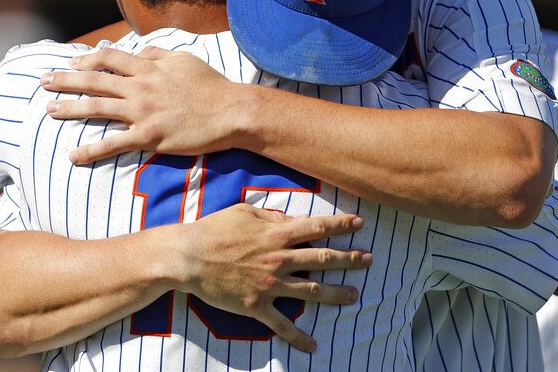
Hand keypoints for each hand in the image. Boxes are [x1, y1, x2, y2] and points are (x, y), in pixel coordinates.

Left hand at [40, 47, 250, 163]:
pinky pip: (113, 144)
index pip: (109, 58)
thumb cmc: (212, 86)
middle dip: (66, 80)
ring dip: (70, 108)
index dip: (86, 58)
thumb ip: (159, 55)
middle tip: (44, 81)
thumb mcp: (185, 60)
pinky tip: (73, 155)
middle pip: (94, 80)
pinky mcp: (149, 137)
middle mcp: (140, 87)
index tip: (71, 62)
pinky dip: (90, 150)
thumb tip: (139, 51)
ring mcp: (143, 112)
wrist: (231, 112)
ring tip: (50, 110)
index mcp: (149, 67)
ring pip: (97, 108)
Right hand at [173, 203, 369, 351]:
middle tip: (369, 259)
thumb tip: (292, 220)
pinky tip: (314, 346)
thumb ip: (272, 217)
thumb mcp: (244, 212)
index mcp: (276, 234)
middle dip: (349, 258)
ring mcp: (270, 285)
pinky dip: (299, 337)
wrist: (188, 258)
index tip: (360, 223)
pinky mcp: (257, 306)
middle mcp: (279, 259)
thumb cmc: (214, 230)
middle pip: (322, 258)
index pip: (317, 228)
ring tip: (355, 295)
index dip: (340, 225)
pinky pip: (282, 325)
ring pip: (312, 290)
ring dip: (336, 293)